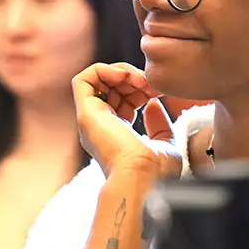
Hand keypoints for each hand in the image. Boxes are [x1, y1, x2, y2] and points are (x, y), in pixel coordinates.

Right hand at [72, 63, 181, 178]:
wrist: (142, 179)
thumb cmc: (155, 172)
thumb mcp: (165, 144)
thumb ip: (159, 125)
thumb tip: (152, 105)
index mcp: (115, 134)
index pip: (122, 100)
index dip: (140, 88)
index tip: (158, 92)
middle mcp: (100, 126)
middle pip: (110, 87)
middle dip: (132, 77)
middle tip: (150, 83)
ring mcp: (91, 119)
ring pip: (96, 80)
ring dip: (120, 71)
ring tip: (139, 79)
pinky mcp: (87, 114)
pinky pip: (84, 79)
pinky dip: (104, 70)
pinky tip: (125, 77)